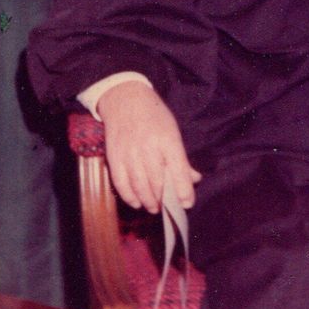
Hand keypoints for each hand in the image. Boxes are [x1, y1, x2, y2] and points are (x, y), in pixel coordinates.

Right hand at [96, 79, 200, 213]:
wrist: (125, 99)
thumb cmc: (154, 116)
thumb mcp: (173, 132)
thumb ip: (181, 159)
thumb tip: (194, 179)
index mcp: (168, 140)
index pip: (179, 170)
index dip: (184, 190)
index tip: (187, 204)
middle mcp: (148, 148)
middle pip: (157, 182)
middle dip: (164, 200)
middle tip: (168, 209)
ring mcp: (129, 153)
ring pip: (139, 186)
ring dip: (148, 201)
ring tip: (154, 208)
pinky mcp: (114, 157)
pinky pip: (121, 183)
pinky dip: (129, 196)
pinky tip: (136, 202)